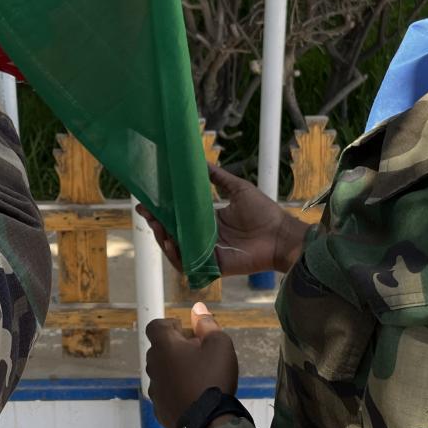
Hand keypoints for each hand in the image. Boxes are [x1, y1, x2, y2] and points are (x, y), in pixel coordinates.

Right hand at [137, 165, 308, 276]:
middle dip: (157, 223)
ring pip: (177, 249)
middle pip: (173, 233)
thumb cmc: (264, 212)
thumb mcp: (238, 189)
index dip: (163, 211)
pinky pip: (189, 264)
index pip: (180, 217)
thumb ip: (219, 177)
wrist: (280, 234)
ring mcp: (207, 253)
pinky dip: (177, 256)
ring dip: (163, 239)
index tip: (148, 201)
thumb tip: (202, 161)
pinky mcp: (213, 266)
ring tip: (157, 226)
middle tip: (146, 212)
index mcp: (209, 221)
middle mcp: (205, 237)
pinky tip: (170, 243)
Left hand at [146, 303, 238, 427]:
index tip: (186, 332)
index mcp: (164, 347)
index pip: (155, 326)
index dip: (169, 325)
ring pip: (162, 372)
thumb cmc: (213, 378)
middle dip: (176, 348)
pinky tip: (193, 396)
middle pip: (159, 349)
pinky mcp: (159, 409)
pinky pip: (165, 392)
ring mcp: (154, 389)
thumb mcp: (219, 345)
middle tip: (199, 354)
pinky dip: (176, 390)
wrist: (209, 423)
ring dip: (175, 369)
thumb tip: (198, 308)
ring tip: (198, 377)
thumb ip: (207, 324)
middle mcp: (153, 366)